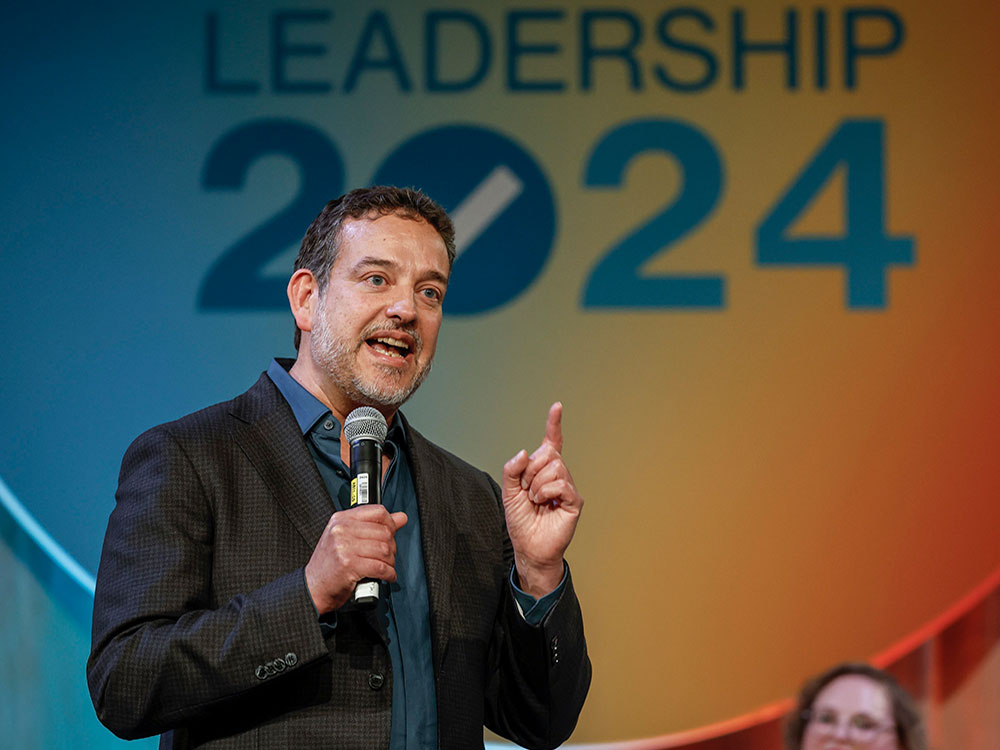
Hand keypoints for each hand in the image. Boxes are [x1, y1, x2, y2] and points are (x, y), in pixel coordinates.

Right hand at [305, 505, 407, 613]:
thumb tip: (401, 517)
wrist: (313, 587)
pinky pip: (381, 567)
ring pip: (384, 549)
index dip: (390, 523)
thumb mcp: (346, 538)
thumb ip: (373, 526)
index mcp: (341, 520)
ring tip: (387, 566)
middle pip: (384, 532)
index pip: (377, 511)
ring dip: (391, 561)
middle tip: (388, 555)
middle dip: (392, 546)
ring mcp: (345, 547)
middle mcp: (342, 530)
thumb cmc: (329, 564)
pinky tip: (387, 576)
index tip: (392, 532)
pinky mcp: (350, 565)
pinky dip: (389, 574)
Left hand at [502, 402, 582, 597]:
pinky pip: (560, 483)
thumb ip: (512, 469)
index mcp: (543, 470)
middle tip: (528, 490)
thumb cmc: (521, 521)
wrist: (528, 547)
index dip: (554, 424)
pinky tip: (545, 504)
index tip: (557, 407)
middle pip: (548, 454)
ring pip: (553, 467)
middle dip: (530, 471)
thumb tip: (525, 452)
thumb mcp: (509, 492)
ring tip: (536, 500)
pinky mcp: (574, 500)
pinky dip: (546, 492)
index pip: (552, 442)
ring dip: (536, 485)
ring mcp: (568, 487)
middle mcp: (559, 475)